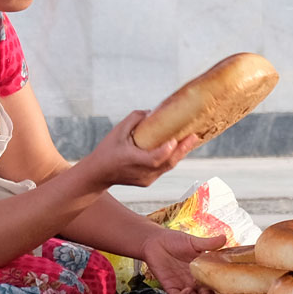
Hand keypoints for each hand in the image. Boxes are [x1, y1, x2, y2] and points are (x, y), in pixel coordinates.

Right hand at [80, 111, 201, 189]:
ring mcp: (147, 179)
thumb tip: (151, 112)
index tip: (175, 139)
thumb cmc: (107, 150)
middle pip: (168, 163)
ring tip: (191, 140)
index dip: (167, 150)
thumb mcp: (117, 132)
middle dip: (183, 149)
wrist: (98, 174)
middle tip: (194, 136)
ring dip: (180, 153)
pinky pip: (164, 169)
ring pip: (168, 167)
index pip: (155, 159)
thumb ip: (134, 119)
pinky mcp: (148, 181)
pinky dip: (171, 158)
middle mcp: (143, 173)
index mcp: (133, 161)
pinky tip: (179, 148)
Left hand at [141, 229, 225, 293]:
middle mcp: (194, 282)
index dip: (222, 290)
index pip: (216, 286)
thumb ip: (209, 243)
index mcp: (203, 273)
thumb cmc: (174, 240)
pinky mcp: (171, 287)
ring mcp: (183, 286)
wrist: (154, 241)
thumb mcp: (194, 242)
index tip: (229, 287)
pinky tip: (188, 290)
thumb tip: (224, 237)